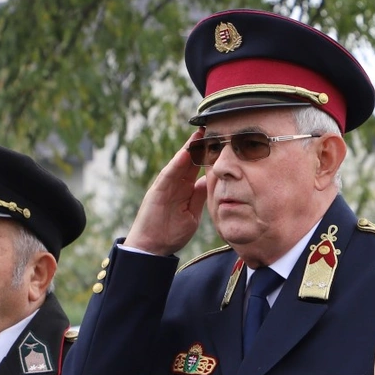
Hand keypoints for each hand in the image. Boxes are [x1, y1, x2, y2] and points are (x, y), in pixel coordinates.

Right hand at [123, 130, 208, 255]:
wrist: (153, 247)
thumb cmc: (171, 232)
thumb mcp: (192, 213)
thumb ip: (199, 197)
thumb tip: (210, 182)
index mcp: (186, 188)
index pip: (199, 166)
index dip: (209, 153)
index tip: (222, 140)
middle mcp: (176, 183)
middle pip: (190, 159)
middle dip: (200, 144)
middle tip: (212, 128)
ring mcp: (166, 185)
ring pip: (179, 163)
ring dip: (189, 148)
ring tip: (199, 133)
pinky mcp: (157, 191)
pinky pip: (168, 175)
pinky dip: (176, 164)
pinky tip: (184, 154)